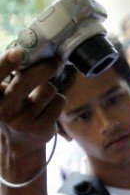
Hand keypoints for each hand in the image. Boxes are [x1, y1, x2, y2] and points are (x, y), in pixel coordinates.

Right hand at [0, 49, 63, 166]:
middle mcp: (3, 110)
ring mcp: (22, 121)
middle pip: (27, 81)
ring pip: (49, 90)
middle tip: (56, 62)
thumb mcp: (5, 94)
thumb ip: (13, 77)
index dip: (6, 64)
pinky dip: (58, 101)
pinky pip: (59, 101)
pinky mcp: (41, 129)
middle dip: (44, 68)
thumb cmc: (14, 108)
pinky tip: (49, 109)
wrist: (20, 142)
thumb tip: (31, 54)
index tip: (18, 52)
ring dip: (51, 89)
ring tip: (42, 98)